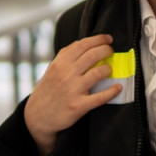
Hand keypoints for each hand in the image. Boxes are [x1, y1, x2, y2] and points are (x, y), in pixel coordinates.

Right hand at [24, 34, 121, 154]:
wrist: (37, 116)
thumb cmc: (48, 90)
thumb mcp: (52, 69)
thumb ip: (66, 56)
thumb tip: (83, 42)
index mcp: (60, 63)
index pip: (83, 44)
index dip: (99, 39)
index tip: (108, 39)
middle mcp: (66, 74)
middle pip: (93, 55)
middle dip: (107, 50)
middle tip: (111, 52)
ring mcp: (73, 90)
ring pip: (98, 73)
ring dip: (108, 69)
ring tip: (110, 69)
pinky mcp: (78, 106)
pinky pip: (100, 97)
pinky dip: (112, 91)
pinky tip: (118, 88)